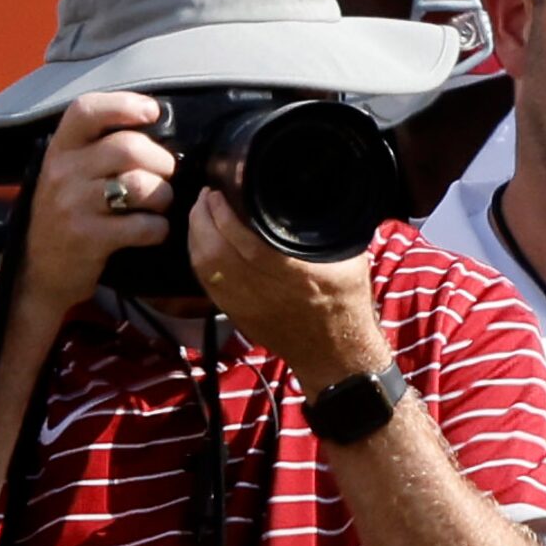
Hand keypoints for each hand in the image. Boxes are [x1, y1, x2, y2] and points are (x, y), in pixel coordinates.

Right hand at [19, 92, 179, 321]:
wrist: (40, 269)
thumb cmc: (67, 214)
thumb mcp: (69, 173)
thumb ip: (99, 149)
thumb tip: (154, 129)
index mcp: (60, 149)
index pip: (86, 110)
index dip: (123, 105)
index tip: (151, 112)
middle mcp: (63, 171)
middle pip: (129, 148)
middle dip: (162, 161)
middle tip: (165, 175)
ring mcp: (75, 205)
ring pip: (142, 186)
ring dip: (164, 196)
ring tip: (157, 205)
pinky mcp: (90, 238)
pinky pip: (145, 226)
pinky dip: (159, 229)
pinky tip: (151, 231)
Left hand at [189, 189, 385, 388]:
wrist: (334, 354)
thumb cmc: (346, 303)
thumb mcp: (349, 262)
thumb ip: (325, 232)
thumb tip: (308, 198)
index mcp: (295, 274)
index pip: (245, 239)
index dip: (223, 213)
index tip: (218, 191)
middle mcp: (264, 288)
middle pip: (215, 248)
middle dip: (202, 217)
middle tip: (205, 195)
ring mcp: (244, 303)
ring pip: (203, 263)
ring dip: (195, 234)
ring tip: (201, 213)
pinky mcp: (234, 312)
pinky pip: (204, 279)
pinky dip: (197, 255)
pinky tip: (202, 241)